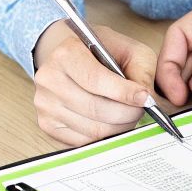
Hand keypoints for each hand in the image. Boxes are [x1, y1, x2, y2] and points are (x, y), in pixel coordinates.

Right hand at [30, 20, 157, 145]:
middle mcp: (49, 79)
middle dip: (126, 113)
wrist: (73, 58)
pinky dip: (103, 135)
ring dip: (118, 126)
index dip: (124, 93)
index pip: (96, 80)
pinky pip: (83, 141)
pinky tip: (111, 122)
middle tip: (141, 110)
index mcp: (66, 54)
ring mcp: (45, 104)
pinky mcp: (47, 125)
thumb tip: (146, 99)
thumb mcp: (128, 49)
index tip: (145, 99)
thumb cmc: (102, 53)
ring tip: (128, 115)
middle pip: (95, 108)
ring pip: (92, 128)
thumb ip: (141, 70)